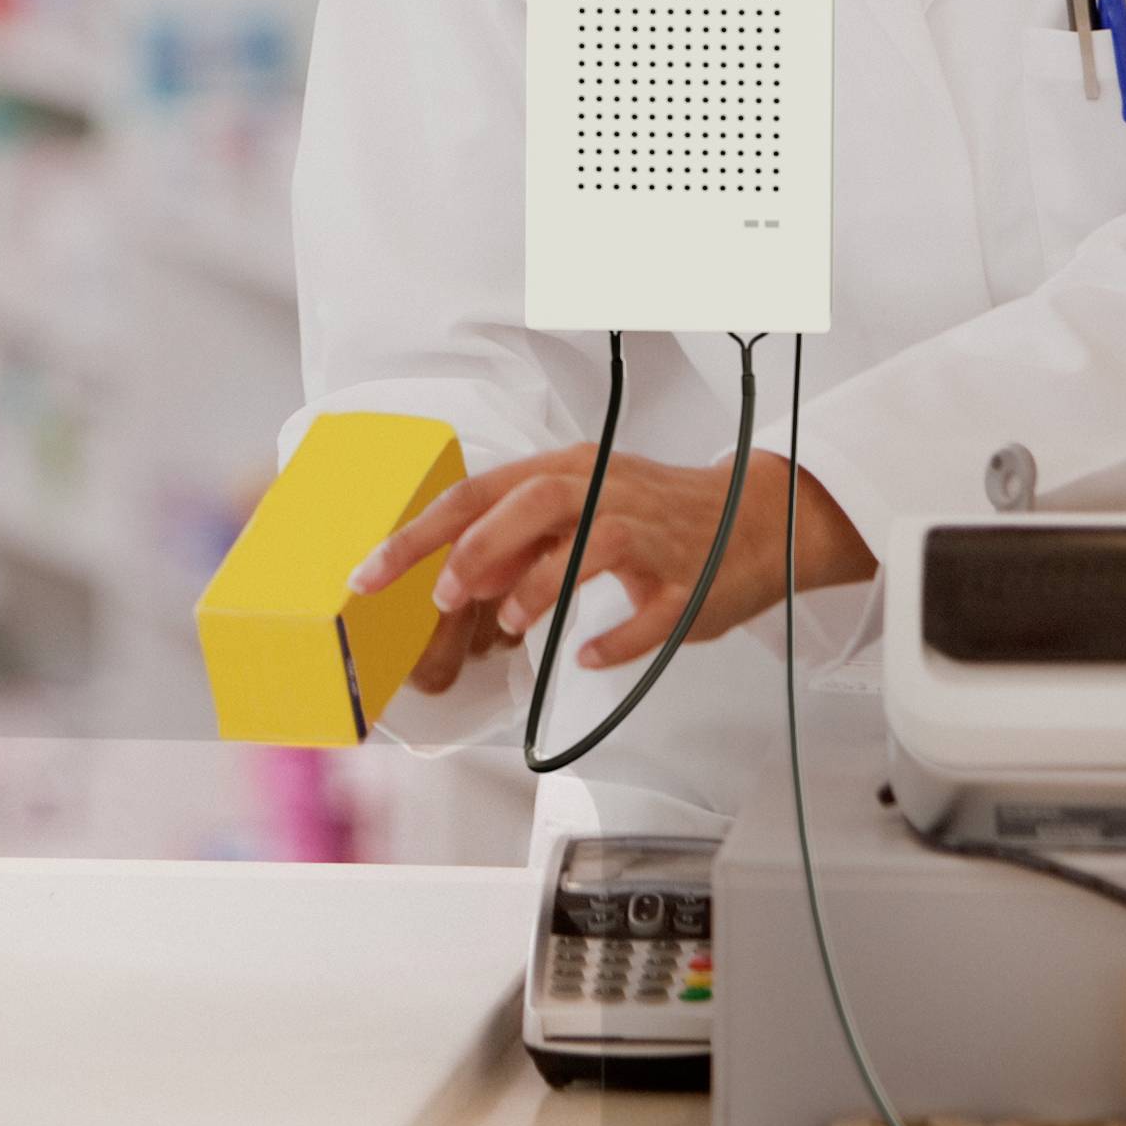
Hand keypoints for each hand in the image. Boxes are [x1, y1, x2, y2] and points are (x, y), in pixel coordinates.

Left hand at [351, 444, 874, 676]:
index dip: (420, 532)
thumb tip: (452, 573)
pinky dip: (615, 637)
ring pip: (592, 545)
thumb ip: (518, 536)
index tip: (369, 573)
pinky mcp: (690, 584)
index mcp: (571, 470)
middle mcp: (608, 491)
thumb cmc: (653, 516)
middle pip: (532, 501)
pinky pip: (649, 612)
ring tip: (508, 622)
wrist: (756, 518)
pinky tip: (585, 655)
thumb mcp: (579, 506)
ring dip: (540, 585)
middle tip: (440, 594)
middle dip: (476, 548)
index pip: (479, 491)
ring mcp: (653, 536)